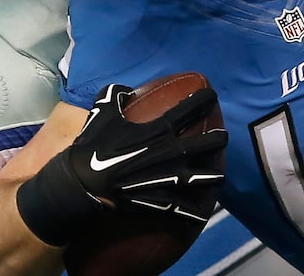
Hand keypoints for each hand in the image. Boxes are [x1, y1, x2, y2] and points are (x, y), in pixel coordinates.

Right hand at [16, 84, 226, 245]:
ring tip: (220, 174)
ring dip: (213, 176)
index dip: (203, 101)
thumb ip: (115, 94)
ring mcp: (164, 180)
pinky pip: (180, 209)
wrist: (80, 184)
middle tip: (224, 137)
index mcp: (156, 131)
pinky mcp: (157, 202)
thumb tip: (127, 90)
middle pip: (203, 146)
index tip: (213, 96)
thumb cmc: (92, 146)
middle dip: (218, 140)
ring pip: (199, 178)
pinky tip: (202, 213)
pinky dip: (192, 212)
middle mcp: (166, 154)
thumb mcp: (101, 111)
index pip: (187, 111)